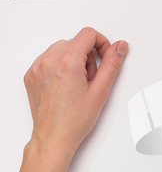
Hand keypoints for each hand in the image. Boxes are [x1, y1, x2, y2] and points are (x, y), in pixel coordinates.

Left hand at [24, 27, 127, 158]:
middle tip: (91, 79)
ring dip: (74, 60)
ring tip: (78, 84)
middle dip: (88, 56)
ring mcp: (37, 67)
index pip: (89, 34)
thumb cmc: (75, 120)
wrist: (54, 137)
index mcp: (67, 62)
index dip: (102, 44)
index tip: (105, 58)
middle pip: (76, 41)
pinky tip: (66, 86)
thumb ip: (112, 64)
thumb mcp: (101, 91)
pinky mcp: (31, 74)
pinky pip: (48, 58)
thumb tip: (119, 47)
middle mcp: (48, 60)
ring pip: (62, 49)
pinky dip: (60, 66)